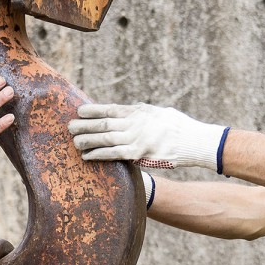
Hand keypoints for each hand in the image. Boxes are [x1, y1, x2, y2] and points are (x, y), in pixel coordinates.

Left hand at [68, 103, 227, 171]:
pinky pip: (114, 154)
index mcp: (139, 112)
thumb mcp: (159, 113)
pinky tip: (87, 156)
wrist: (196, 141)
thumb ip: (142, 113)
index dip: (93, 110)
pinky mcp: (140, 154)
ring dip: (87, 140)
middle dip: (85, 125)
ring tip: (74, 141)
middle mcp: (136, 123)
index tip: (79, 111)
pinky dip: (99, 155)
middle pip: (104, 124)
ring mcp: (137, 138)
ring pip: (105, 139)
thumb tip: (129, 110)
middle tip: (69, 126)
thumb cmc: (178, 127)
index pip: (111, 109)